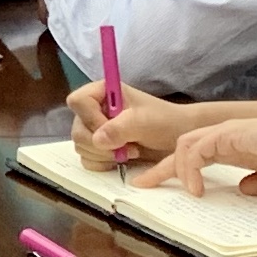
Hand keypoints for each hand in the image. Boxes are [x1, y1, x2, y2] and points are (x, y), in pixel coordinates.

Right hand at [66, 77, 200, 173]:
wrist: (178, 139)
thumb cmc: (164, 121)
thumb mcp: (144, 121)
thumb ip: (119, 128)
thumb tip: (98, 140)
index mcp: (102, 93)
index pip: (78, 101)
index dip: (90, 118)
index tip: (110, 129)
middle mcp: (94, 110)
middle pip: (77, 129)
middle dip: (100, 144)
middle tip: (125, 147)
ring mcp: (95, 130)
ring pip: (81, 146)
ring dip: (104, 155)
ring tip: (130, 152)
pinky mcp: (99, 148)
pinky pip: (87, 160)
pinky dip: (103, 163)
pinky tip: (122, 160)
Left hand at [147, 112, 256, 199]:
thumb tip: (243, 189)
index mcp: (234, 148)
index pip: (196, 156)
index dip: (177, 171)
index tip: (161, 187)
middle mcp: (225, 138)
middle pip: (182, 149)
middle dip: (162, 168)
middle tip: (142, 185)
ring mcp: (225, 133)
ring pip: (185, 145)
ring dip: (174, 167)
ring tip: (175, 191)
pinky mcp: (228, 134)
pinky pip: (197, 149)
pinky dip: (191, 167)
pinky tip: (195, 188)